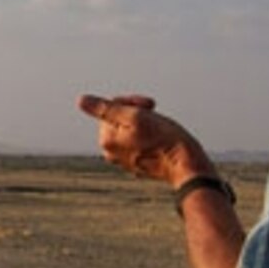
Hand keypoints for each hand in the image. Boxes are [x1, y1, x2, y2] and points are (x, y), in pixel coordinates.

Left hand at [76, 92, 211, 187]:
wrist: (186, 166)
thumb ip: (106, 108)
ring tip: (159, 128)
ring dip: (144, 122)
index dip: (131, 102)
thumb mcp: (136, 116)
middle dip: (137, 112)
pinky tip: (161, 140)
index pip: (111, 107)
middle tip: (155, 113)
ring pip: (130, 129)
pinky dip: (149, 136)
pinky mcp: (137, 164)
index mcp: (107, 140)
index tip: (148, 106)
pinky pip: (139, 142)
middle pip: (119, 118)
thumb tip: (81, 101)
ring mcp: (124, 160)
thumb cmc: (165, 140)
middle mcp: (111, 153)